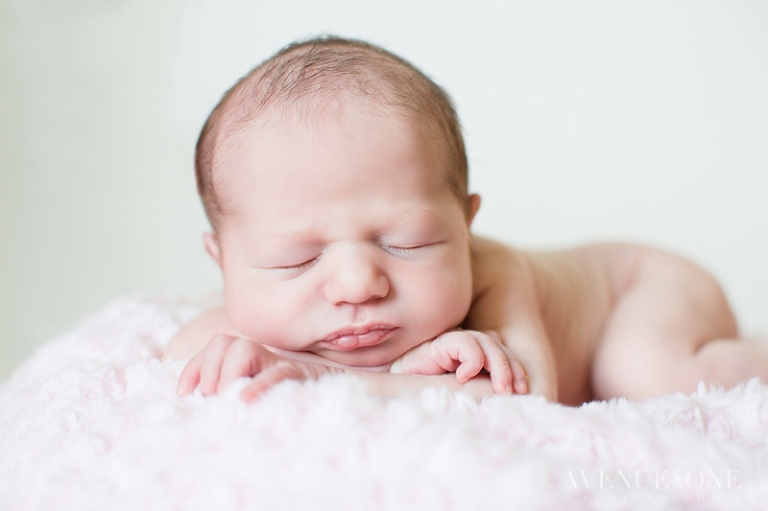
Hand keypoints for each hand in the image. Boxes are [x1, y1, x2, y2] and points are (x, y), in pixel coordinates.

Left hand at [177, 335, 334, 401]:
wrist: (362, 392)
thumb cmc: (313, 400)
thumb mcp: (272, 399)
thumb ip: (247, 396)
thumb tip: (215, 411)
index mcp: (256, 361)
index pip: (216, 348)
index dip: (194, 367)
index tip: (184, 393)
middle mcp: (267, 357)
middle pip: (223, 343)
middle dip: (208, 371)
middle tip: (212, 401)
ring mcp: (286, 363)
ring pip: (243, 350)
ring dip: (227, 376)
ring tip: (229, 400)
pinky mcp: (306, 374)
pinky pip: (279, 373)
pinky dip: (260, 385)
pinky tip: (246, 401)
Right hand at [389, 329, 526, 394]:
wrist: (396, 396)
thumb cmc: (430, 400)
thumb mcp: (464, 398)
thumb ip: (483, 392)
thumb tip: (512, 399)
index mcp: (474, 356)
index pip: (503, 353)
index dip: (515, 369)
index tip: (522, 391)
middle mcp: (464, 345)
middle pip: (497, 346)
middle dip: (510, 368)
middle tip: (513, 392)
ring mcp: (451, 342)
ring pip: (485, 342)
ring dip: (498, 365)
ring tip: (500, 389)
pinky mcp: (438, 343)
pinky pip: (463, 342)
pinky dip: (471, 359)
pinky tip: (463, 377)